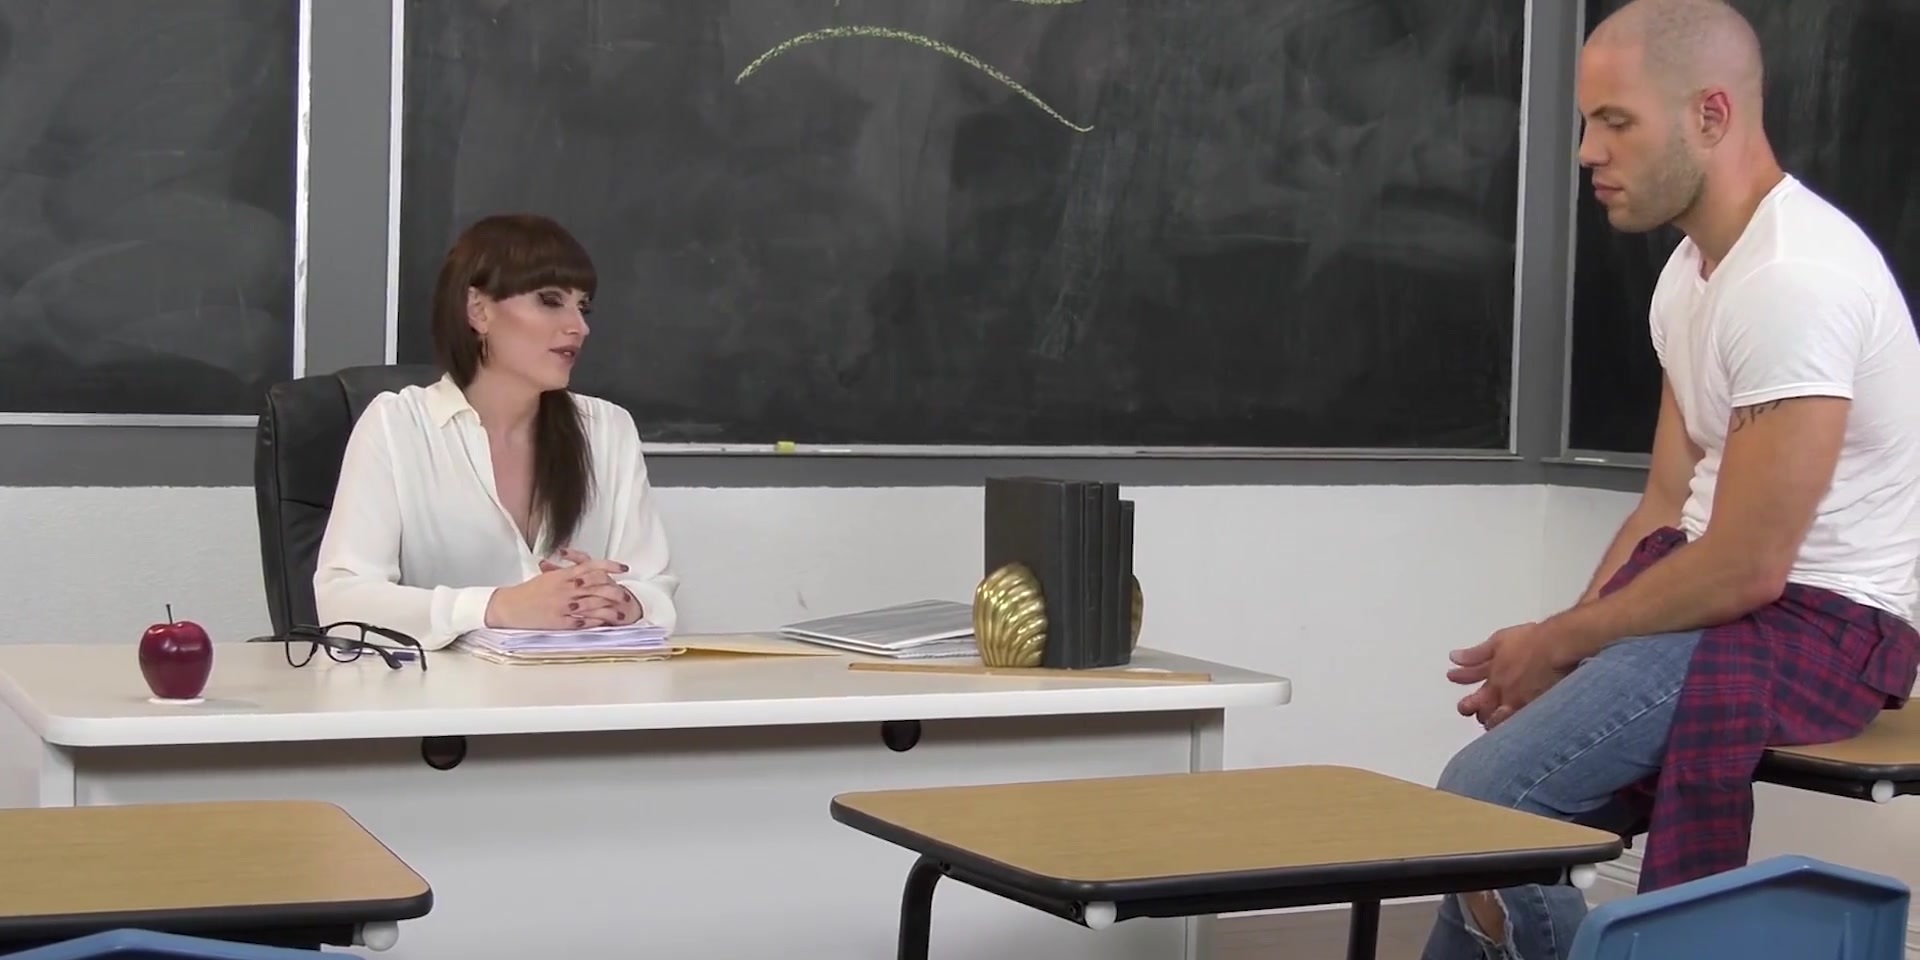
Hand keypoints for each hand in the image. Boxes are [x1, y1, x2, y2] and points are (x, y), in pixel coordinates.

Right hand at [485, 552, 628, 629]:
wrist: (509, 607)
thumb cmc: (528, 592)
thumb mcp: (548, 577)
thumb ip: (567, 573)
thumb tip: (583, 568)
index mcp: (563, 576)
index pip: (592, 566)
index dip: (610, 566)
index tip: (623, 568)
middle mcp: (566, 590)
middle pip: (598, 586)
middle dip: (615, 590)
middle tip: (626, 595)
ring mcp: (564, 607)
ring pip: (594, 605)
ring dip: (611, 609)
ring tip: (622, 612)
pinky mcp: (561, 622)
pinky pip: (583, 622)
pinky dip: (597, 622)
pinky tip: (606, 623)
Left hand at [1449, 623, 1570, 724]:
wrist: (1558, 646)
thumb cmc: (1531, 641)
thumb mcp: (1498, 642)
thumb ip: (1475, 654)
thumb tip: (1454, 657)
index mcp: (1493, 680)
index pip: (1472, 701)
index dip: (1466, 705)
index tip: (1465, 705)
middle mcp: (1505, 696)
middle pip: (1485, 715)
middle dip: (1481, 715)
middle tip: (1482, 714)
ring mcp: (1522, 705)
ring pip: (1502, 724)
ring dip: (1497, 724)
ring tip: (1500, 721)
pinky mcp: (1539, 710)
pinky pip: (1523, 726)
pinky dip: (1517, 728)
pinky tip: (1519, 727)